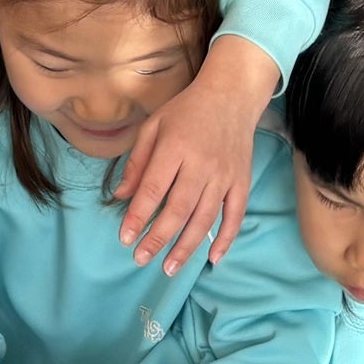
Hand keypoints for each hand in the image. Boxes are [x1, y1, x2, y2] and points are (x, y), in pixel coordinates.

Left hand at [115, 36, 273, 272]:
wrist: (231, 96)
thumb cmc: (187, 111)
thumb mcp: (154, 126)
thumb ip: (137, 161)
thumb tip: (121, 196)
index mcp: (175, 148)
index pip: (154, 189)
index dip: (138, 216)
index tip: (125, 237)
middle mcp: (202, 164)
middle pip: (179, 209)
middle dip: (159, 238)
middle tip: (142, 259)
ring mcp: (225, 175)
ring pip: (205, 218)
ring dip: (187, 246)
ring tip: (169, 267)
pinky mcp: (242, 182)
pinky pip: (235, 215)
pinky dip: (226, 238)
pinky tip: (213, 258)